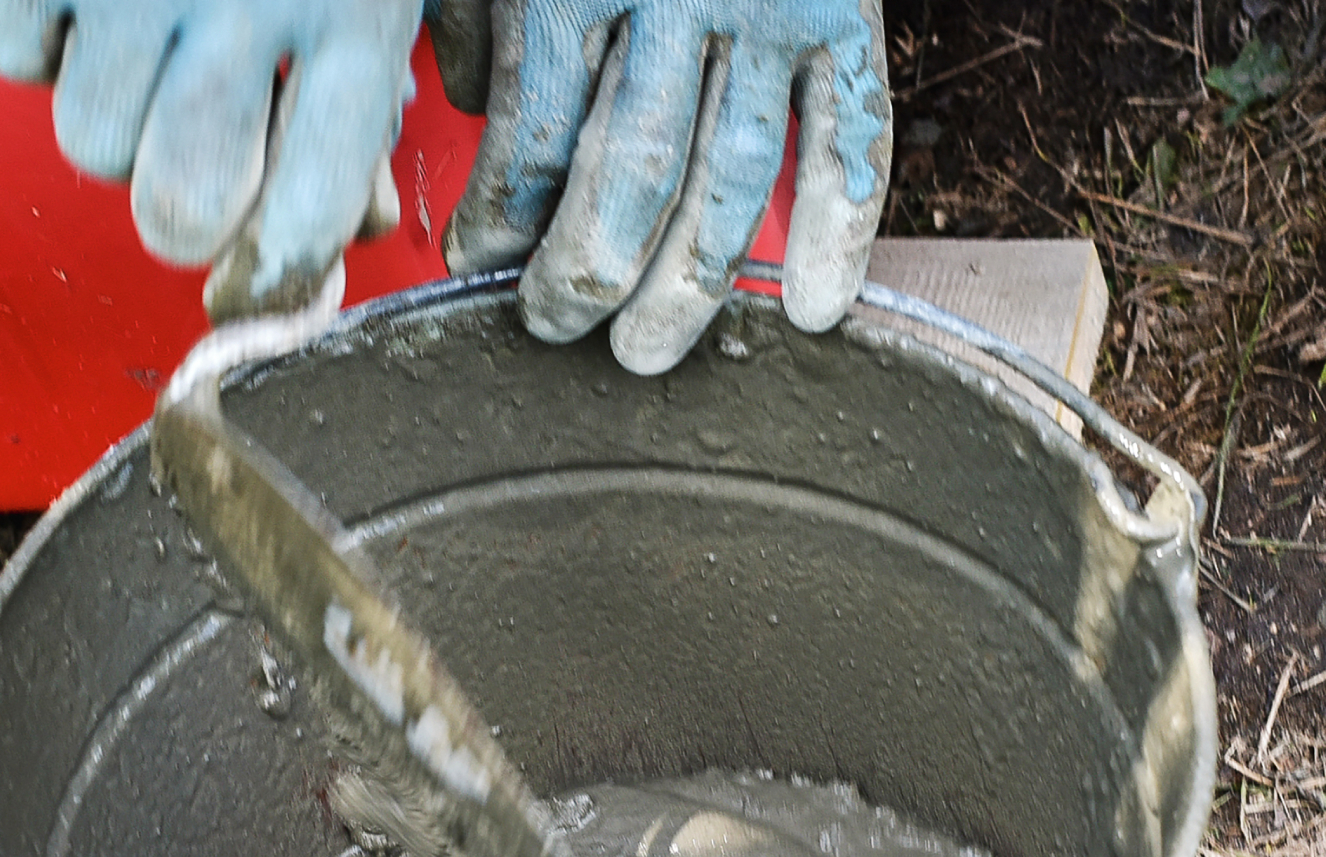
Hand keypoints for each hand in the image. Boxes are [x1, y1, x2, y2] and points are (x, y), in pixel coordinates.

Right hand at [0, 0, 420, 318]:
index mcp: (353, 18)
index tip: (248, 288)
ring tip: (142, 25)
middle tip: (186, 151)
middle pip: (174, 210)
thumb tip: (337, 261)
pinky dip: (35, 30)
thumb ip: (354, 116)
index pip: (309, 216)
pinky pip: (8, 54)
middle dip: (174, 210)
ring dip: (108, 109)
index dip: (272, 280)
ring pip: (88, 142)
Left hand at [431, 0, 889, 372]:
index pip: (529, 141)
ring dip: (687, 287)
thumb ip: (480, 5)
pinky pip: (849, 138)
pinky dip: (839, 228)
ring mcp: (770, 8)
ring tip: (645, 354)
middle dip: (584, 277)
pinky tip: (815, 308)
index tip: (477, 268)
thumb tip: (478, 111)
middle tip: (554, 331)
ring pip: (725, 184)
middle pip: (625, 180)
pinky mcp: (842, 11)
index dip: (499, 225)